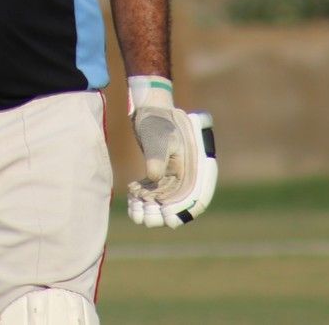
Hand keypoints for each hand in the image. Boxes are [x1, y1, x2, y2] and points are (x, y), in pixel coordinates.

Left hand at [126, 76, 217, 228]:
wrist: (148, 108)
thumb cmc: (156, 119)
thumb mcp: (157, 136)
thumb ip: (156, 156)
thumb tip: (153, 177)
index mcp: (196, 166)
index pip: (197, 196)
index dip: (184, 211)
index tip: (168, 220)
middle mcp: (188, 173)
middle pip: (179, 202)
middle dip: (163, 214)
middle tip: (146, 219)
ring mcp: (175, 174)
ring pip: (164, 200)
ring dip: (151, 208)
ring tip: (135, 213)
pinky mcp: (161, 173)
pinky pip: (154, 191)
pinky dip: (144, 197)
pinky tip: (131, 198)